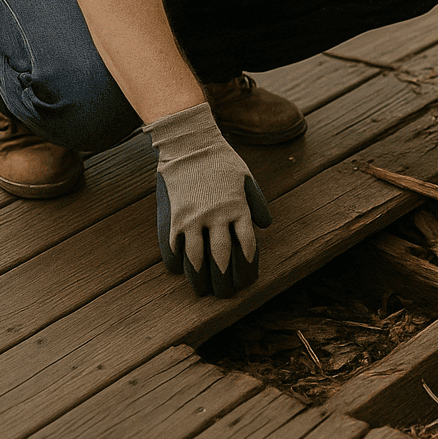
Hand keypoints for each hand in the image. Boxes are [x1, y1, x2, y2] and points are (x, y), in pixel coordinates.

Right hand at [146, 102, 272, 296]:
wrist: (189, 143)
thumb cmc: (220, 161)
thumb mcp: (246, 177)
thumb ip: (256, 202)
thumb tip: (265, 227)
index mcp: (237, 208)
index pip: (246, 246)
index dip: (247, 267)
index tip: (247, 280)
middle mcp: (217, 216)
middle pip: (222, 258)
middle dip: (225, 280)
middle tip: (226, 294)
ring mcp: (193, 218)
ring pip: (196, 258)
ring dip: (200, 278)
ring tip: (202, 291)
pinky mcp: (173, 216)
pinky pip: (174, 246)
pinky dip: (177, 261)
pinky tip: (180, 270)